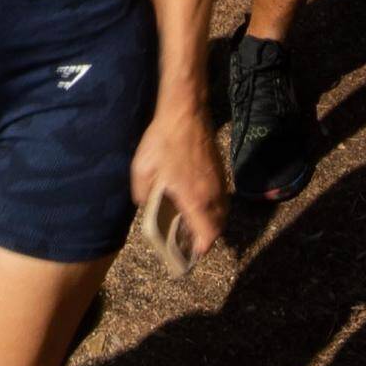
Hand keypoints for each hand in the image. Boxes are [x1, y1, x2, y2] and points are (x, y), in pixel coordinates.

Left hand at [132, 105, 226, 260]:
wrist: (185, 112)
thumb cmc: (162, 142)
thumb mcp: (142, 170)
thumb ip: (142, 194)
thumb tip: (144, 204)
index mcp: (194, 199)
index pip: (207, 233)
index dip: (202, 248)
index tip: (194, 253)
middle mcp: (211, 194)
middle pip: (219, 226)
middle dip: (208, 237)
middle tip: (192, 240)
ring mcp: (218, 181)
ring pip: (222, 211)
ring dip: (212, 222)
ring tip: (195, 223)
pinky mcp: (220, 170)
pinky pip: (221, 197)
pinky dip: (214, 206)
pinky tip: (198, 201)